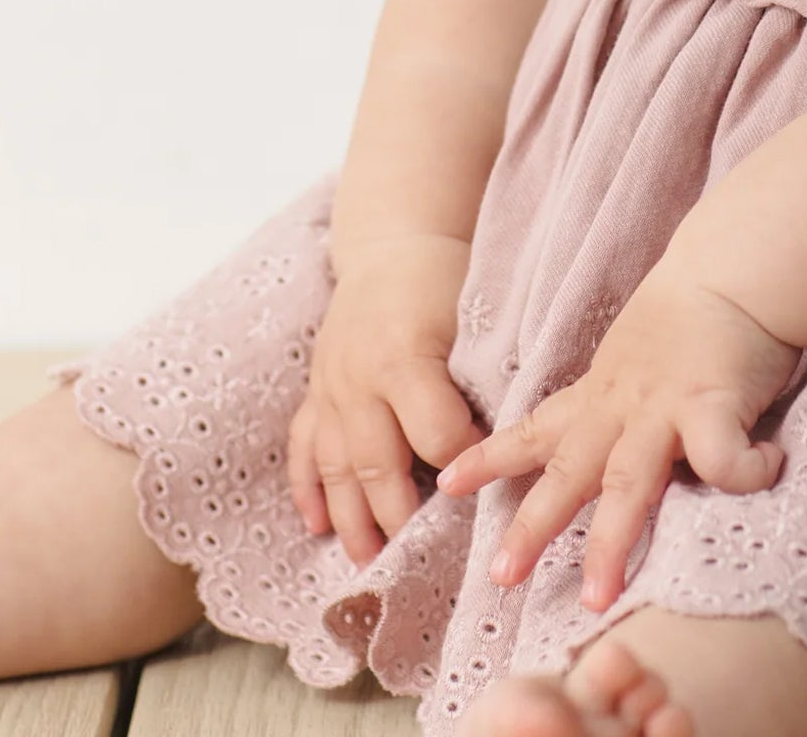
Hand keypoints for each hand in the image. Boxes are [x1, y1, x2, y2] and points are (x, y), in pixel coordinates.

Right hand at [289, 232, 488, 564]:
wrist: (392, 241)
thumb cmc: (445, 279)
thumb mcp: (472, 318)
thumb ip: (479, 378)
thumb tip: (501, 444)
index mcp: (403, 359)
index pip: (437, 437)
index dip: (465, 468)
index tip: (485, 494)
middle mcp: (357, 379)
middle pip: (377, 466)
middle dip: (399, 519)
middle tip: (420, 563)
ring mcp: (329, 387)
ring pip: (335, 468)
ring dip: (351, 520)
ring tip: (368, 565)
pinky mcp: (314, 389)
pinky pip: (304, 447)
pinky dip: (308, 488)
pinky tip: (317, 525)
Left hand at [432, 261, 802, 609]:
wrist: (733, 267)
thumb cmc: (692, 312)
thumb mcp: (634, 358)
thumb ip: (620, 403)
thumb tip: (610, 452)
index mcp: (602, 394)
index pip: (536, 429)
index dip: (491, 459)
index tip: (447, 486)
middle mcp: (624, 404)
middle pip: (569, 470)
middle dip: (533, 526)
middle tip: (501, 577)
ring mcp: (665, 406)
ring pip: (628, 483)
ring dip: (610, 541)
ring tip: (596, 596)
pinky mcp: (714, 403)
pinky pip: (721, 457)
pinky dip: (743, 473)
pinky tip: (766, 470)